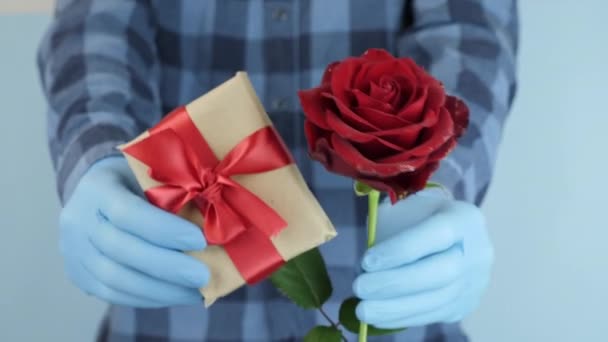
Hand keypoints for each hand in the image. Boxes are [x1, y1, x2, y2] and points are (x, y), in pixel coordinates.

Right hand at [59, 157, 208, 306]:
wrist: (96, 192)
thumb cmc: (136, 181)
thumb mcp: (152, 175)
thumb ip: (174, 194)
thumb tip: (214, 226)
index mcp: (98, 188)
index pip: (126, 212)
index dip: (164, 230)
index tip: (200, 240)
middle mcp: (79, 220)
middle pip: (120, 250)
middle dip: (167, 266)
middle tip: (203, 276)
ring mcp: (74, 250)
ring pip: (115, 279)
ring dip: (161, 289)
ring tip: (196, 291)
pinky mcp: (79, 275)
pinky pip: (114, 294)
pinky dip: (150, 297)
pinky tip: (178, 294)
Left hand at [353, 189, 493, 327]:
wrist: (448, 233)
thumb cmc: (417, 218)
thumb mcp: (403, 211)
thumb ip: (388, 232)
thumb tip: (367, 270)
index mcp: (463, 219)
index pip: (436, 235)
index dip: (400, 250)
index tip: (367, 262)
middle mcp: (477, 252)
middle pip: (441, 273)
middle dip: (395, 283)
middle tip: (360, 288)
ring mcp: (475, 281)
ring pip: (437, 301)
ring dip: (395, 308)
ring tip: (363, 310)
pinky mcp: (467, 304)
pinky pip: (434, 315)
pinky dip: (403, 317)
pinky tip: (378, 317)